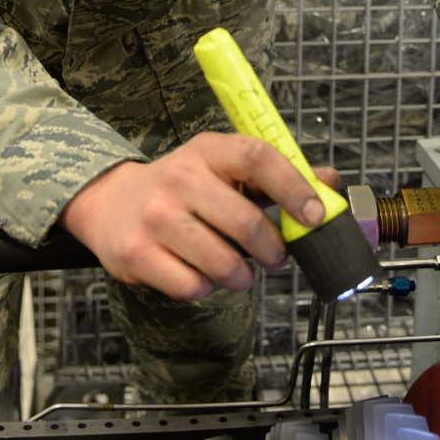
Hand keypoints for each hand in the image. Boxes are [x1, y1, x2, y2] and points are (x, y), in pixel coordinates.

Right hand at [58, 131, 335, 299]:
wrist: (109, 203)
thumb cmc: (181, 188)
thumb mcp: (223, 168)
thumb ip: (276, 176)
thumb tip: (330, 183)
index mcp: (207, 151)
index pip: (257, 158)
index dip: (293, 187)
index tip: (315, 215)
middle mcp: (179, 179)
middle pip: (246, 222)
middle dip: (273, 249)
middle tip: (275, 256)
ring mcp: (156, 218)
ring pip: (223, 263)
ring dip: (242, 275)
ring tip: (236, 268)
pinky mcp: (138, 255)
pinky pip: (194, 286)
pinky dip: (207, 288)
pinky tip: (200, 272)